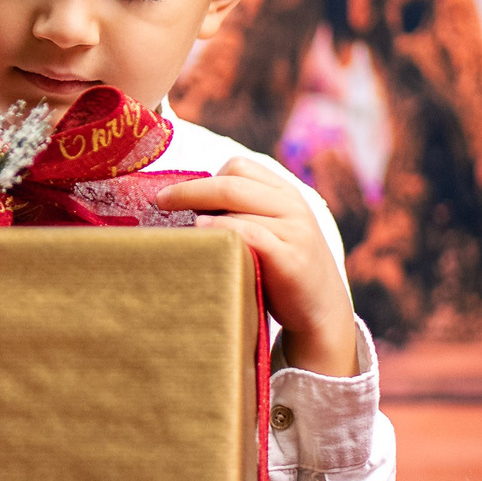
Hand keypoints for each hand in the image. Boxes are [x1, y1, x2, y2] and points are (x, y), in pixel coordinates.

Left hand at [156, 154, 358, 376]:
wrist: (322, 313)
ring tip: (181, 230)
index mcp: (286, 194)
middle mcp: (294, 206)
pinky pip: (249, 233)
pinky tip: (201, 233)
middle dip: (190, 189)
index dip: (204, 177)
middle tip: (160, 201)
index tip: (177, 194)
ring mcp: (296, 231)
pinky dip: (221, 230)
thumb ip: (243, 212)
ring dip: (202, 214)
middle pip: (232, 181)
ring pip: (237, 207)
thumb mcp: (271, 231)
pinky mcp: (291, 259)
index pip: (240, 167)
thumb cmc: (281, 272)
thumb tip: (187, 202)